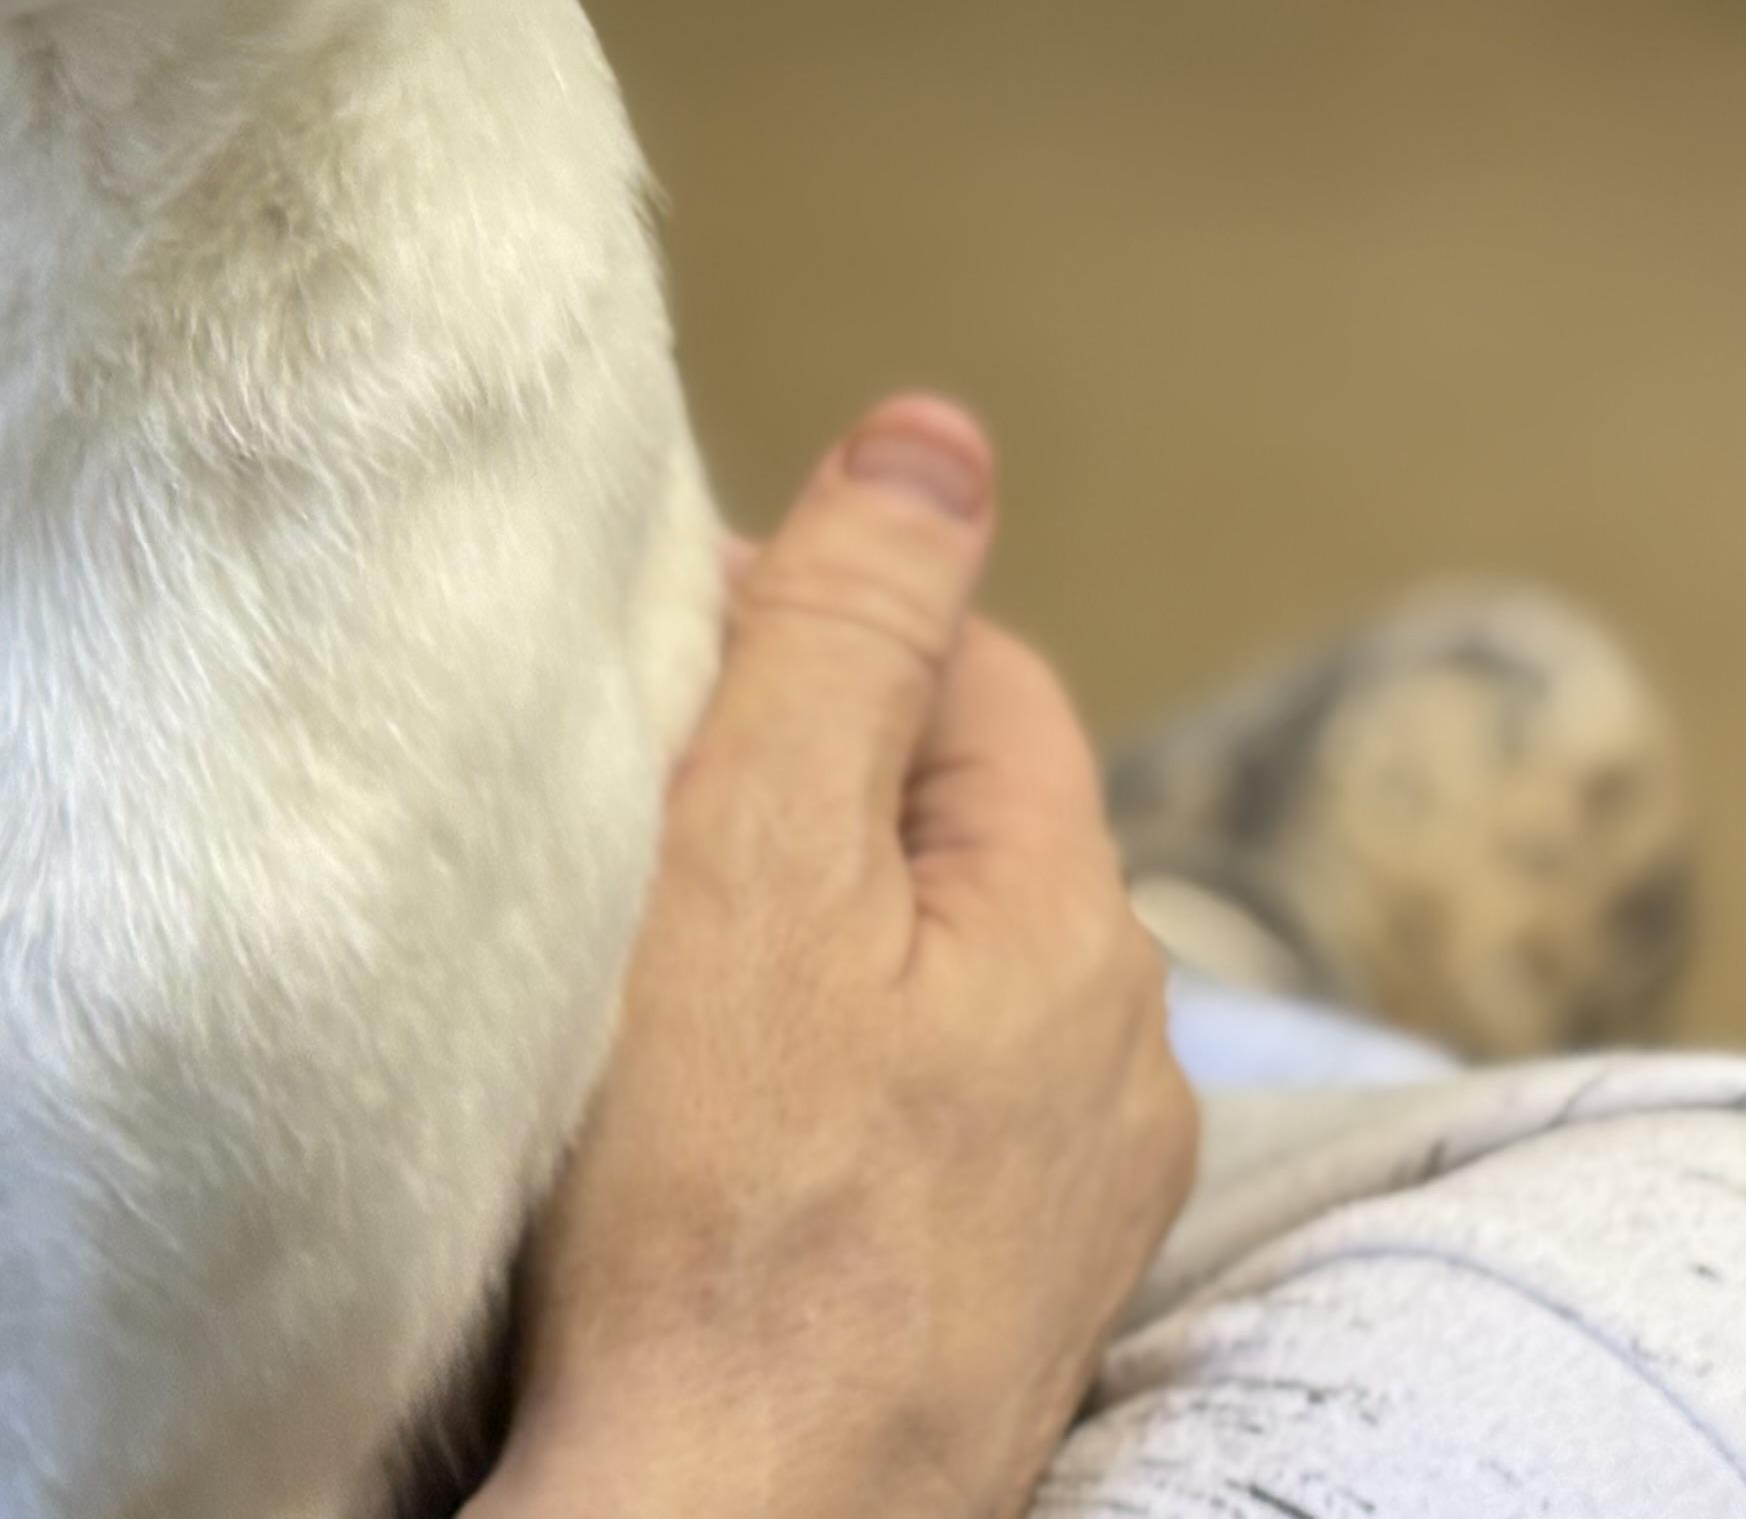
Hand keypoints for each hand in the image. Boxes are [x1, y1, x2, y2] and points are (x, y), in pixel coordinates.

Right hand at [474, 399, 1195, 1518]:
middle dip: (810, 779)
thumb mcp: (752, 849)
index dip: (815, 618)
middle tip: (626, 800)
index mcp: (1075, 919)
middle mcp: (1120, 1060)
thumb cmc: (706, 1205)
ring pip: (936, 982)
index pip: (972, 669)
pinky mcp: (995, 1315)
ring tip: (654, 971)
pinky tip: (718, 1131)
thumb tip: (941, 431)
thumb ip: (843, 632)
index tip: (652, 643)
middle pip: (957, 828)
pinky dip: (824, 1086)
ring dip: (818, 940)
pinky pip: (914, 1122)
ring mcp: (1069, 1208)